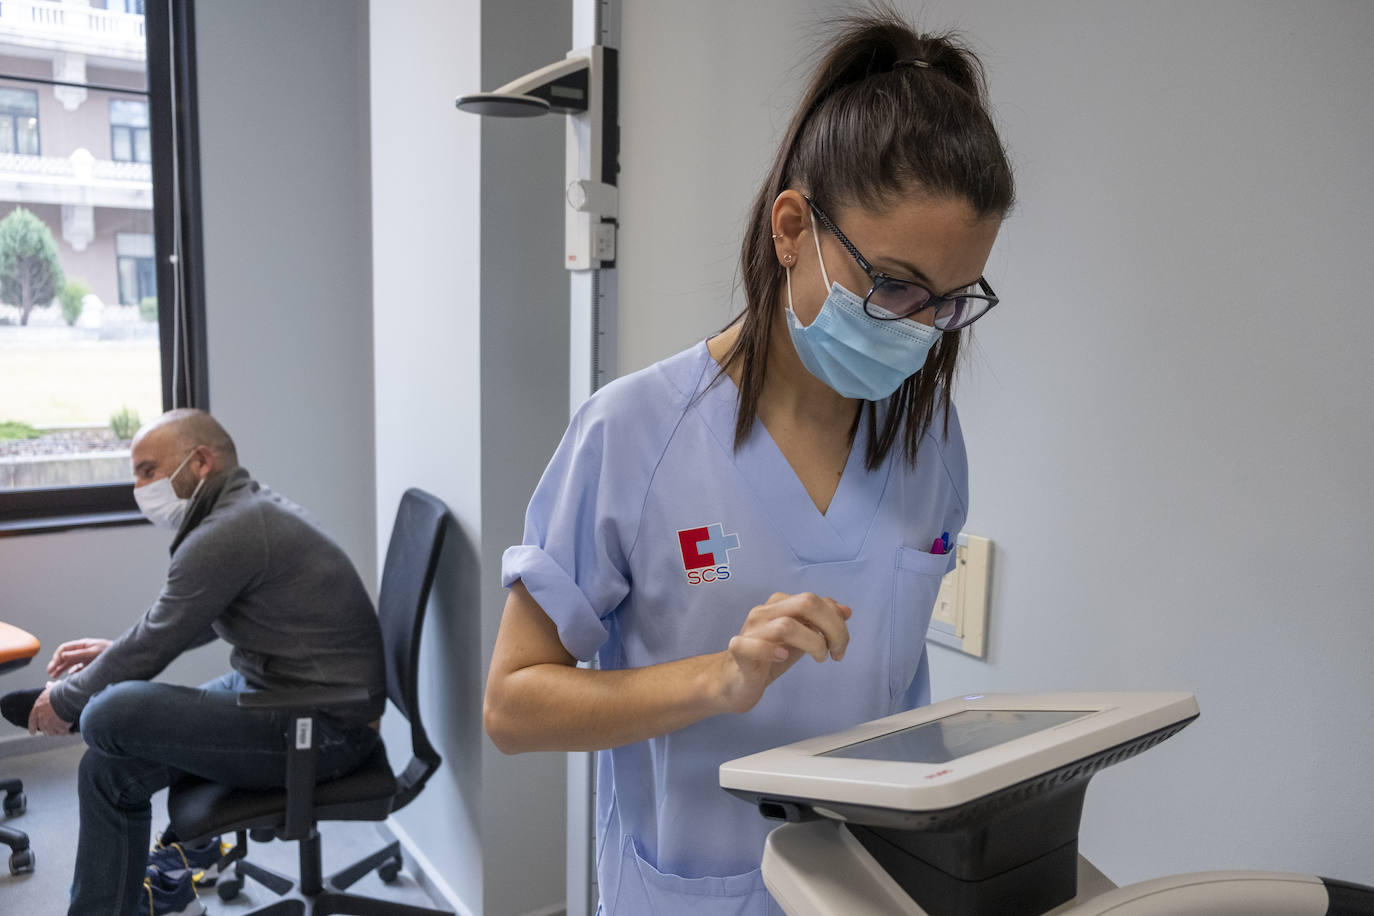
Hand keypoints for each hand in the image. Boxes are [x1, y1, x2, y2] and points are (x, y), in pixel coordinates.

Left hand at [28, 683, 71, 735]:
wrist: (68, 697)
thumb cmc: (60, 691)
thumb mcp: (53, 689)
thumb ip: (50, 688)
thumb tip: (48, 684)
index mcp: (37, 708)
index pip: (32, 720)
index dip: (32, 727)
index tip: (32, 732)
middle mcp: (41, 717)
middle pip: (42, 728)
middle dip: (47, 730)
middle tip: (52, 732)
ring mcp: (49, 723)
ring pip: (52, 732)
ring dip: (58, 732)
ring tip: (64, 732)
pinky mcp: (59, 727)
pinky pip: (62, 732)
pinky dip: (66, 733)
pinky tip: (70, 732)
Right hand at [46, 638, 110, 677]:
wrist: (124, 657)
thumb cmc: (111, 652)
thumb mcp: (93, 653)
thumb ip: (78, 654)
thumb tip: (62, 655)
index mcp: (83, 644)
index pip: (64, 648)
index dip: (57, 656)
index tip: (53, 665)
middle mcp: (83, 650)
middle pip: (65, 656)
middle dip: (56, 664)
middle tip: (50, 672)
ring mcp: (86, 657)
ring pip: (70, 663)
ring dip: (61, 668)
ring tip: (54, 675)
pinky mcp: (91, 664)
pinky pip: (78, 668)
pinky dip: (72, 672)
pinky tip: (68, 675)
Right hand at [716, 592, 851, 714]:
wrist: (733, 681)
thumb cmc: (767, 658)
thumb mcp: (800, 638)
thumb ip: (820, 622)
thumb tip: (845, 610)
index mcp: (780, 605)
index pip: (817, 600)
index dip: (836, 621)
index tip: (840, 645)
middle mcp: (765, 612)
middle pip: (807, 603)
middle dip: (832, 628)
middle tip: (836, 652)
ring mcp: (750, 630)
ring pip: (787, 625)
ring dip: (813, 643)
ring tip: (819, 658)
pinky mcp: (739, 651)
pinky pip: (755, 645)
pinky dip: (773, 651)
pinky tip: (783, 657)